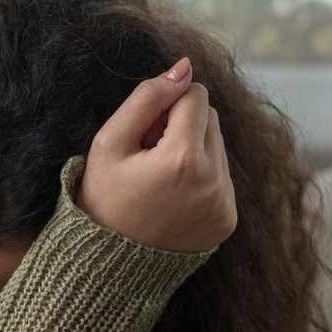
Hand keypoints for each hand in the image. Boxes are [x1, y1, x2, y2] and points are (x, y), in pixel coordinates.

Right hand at [79, 57, 236, 252]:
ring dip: (192, 150)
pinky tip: (172, 196)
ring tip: (159, 177)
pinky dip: (201, 178)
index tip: (146, 130)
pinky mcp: (228, 221)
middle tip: (149, 153)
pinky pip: (222, 178)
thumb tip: (185, 67)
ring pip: (218, 147)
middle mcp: (213, 183)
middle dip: (182, 126)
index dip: (167, 104)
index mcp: (184, 160)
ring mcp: (224, 205)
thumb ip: (148, 97)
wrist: (108, 263)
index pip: (196, 96)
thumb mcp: (111, 141)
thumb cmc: (102, 196)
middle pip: (211, 119)